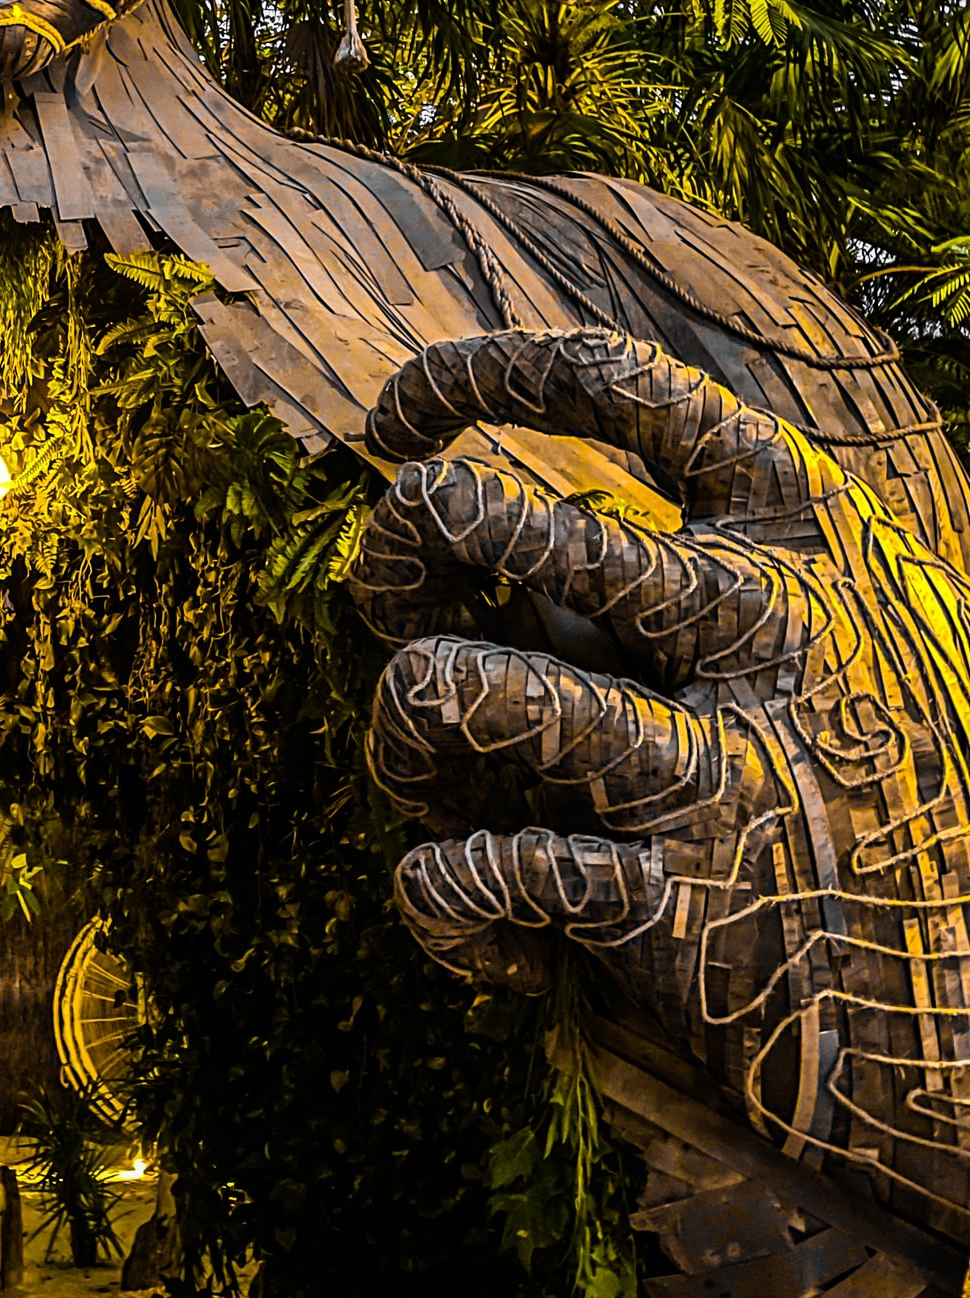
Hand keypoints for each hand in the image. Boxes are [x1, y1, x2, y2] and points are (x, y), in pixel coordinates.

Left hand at [349, 328, 969, 1241]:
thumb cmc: (905, 801)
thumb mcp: (860, 628)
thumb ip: (715, 566)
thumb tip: (508, 519)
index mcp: (808, 530)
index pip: (614, 384)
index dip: (472, 376)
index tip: (393, 421)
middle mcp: (758, 622)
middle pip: (479, 514)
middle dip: (394, 546)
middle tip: (391, 601)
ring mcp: (718, 764)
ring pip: (444, 681)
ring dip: (398, 733)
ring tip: (425, 772)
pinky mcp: (677, 906)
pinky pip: (471, 868)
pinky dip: (438, 900)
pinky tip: (475, 920)